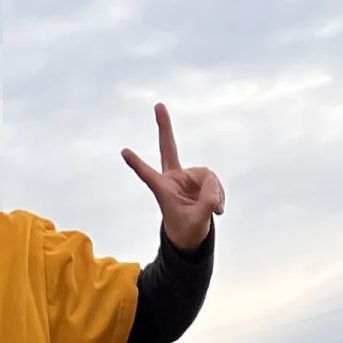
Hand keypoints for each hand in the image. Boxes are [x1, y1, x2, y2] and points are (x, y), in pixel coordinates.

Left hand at [121, 103, 224, 250]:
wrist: (192, 237)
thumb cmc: (186, 232)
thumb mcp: (197, 222)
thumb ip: (207, 203)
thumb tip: (212, 182)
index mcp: (163, 190)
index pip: (148, 175)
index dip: (137, 164)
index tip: (124, 152)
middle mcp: (174, 178)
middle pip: (169, 148)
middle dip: (165, 127)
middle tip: (158, 105)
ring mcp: (187, 177)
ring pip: (207, 175)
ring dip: (215, 193)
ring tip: (215, 209)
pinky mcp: (200, 179)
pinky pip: (214, 181)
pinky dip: (219, 194)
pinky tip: (218, 208)